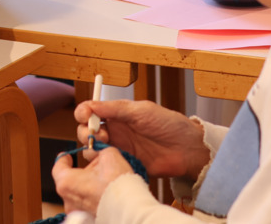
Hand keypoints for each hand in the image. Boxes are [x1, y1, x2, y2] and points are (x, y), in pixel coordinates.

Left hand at [52, 146, 134, 215]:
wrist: (130, 207)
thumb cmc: (116, 183)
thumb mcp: (109, 155)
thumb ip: (98, 151)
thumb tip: (97, 151)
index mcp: (67, 182)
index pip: (58, 167)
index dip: (63, 159)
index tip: (68, 156)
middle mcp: (68, 200)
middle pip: (69, 182)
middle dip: (80, 173)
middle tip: (93, 167)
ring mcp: (78, 213)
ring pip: (78, 195)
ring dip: (86, 187)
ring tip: (102, 181)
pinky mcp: (88, 220)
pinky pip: (86, 206)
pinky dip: (92, 199)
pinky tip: (105, 194)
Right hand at [74, 99, 208, 180]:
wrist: (186, 149)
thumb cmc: (168, 124)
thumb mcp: (141, 111)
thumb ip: (115, 109)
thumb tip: (92, 105)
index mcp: (117, 114)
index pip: (91, 111)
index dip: (84, 113)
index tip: (85, 116)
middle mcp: (115, 130)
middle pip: (87, 130)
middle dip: (86, 132)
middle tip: (100, 134)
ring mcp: (119, 148)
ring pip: (92, 148)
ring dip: (91, 147)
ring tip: (103, 147)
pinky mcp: (124, 164)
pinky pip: (105, 165)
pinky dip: (101, 164)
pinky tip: (109, 161)